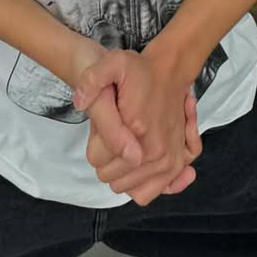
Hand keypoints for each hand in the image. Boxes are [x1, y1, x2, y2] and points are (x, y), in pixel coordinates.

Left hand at [73, 49, 202, 204]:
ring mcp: (168, 161)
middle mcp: (155, 150)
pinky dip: (140, 185)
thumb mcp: (111, 64)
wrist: (170, 71)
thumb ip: (91, 82)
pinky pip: (147, 193)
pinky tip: (137, 165)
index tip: (105, 123)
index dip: (95, 141)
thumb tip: (81, 104)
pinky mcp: (175, 165)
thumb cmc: (139, 71)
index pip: (96, 158)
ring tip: (128, 145)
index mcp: (136, 128)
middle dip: (108, 158)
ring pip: (128, 188)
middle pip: (111, 177)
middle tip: (118, 132)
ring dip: (123, 173)